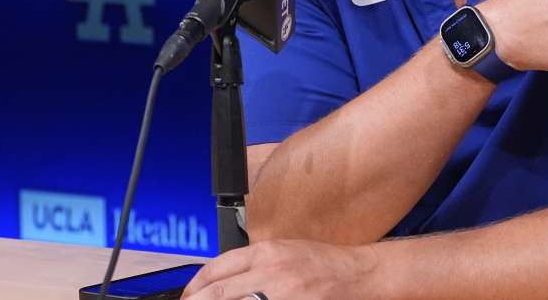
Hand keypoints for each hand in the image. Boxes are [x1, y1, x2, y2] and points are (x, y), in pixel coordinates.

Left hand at [182, 239, 380, 299]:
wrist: (358, 274)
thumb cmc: (324, 264)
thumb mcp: (284, 252)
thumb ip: (253, 264)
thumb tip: (221, 281)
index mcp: (266, 252)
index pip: (217, 268)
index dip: (195, 286)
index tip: (188, 296)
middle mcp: (271, 271)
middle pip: (218, 293)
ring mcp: (281, 294)